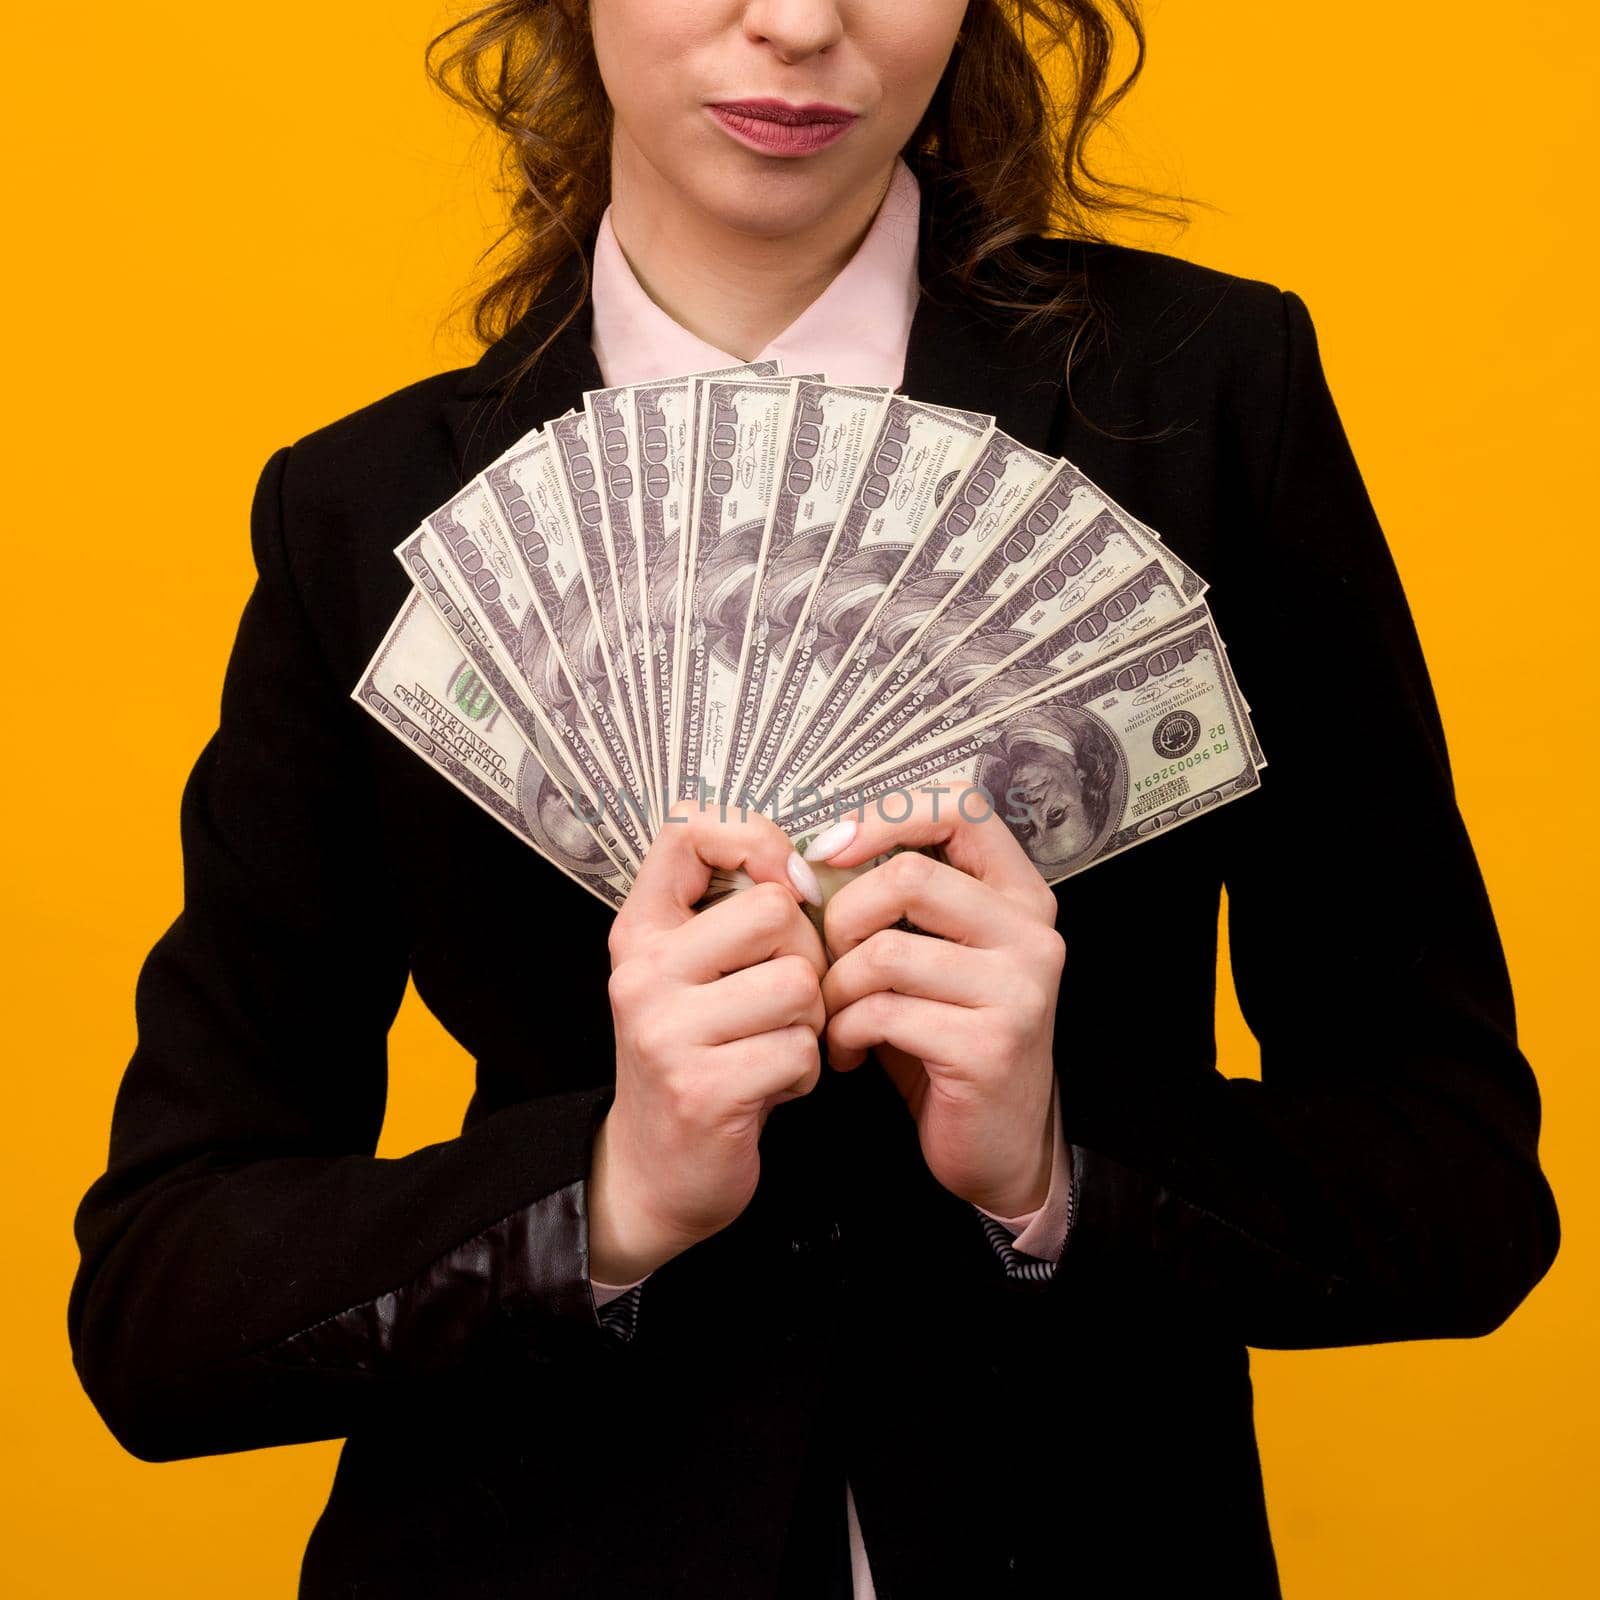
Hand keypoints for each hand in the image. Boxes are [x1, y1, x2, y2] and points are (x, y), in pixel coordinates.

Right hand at [591, 799, 828, 1282]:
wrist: (654, 1172)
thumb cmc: (699, 1056)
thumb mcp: (693, 972)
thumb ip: (733, 914)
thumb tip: (805, 871)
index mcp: (639, 930)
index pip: (690, 830)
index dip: (755, 839)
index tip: (785, 883)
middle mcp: (642, 973)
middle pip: (775, 911)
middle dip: (807, 955)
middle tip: (784, 999)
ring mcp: (666, 1031)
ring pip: (798, 983)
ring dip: (809, 1022)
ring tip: (774, 1044)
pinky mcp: (702, 1088)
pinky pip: (799, 1050)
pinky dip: (804, 1073)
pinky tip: (771, 1087)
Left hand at [811, 795, 1065, 1217]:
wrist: (999, 1145)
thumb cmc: (948, 1040)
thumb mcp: (936, 955)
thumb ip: (903, 901)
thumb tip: (819, 852)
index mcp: (1019, 895)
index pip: (961, 806)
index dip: (887, 814)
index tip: (832, 851)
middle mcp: (1032, 934)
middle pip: (908, 876)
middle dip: (842, 918)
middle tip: (827, 960)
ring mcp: (1018, 991)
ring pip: (886, 951)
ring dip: (836, 987)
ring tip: (834, 1013)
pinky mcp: (989, 1047)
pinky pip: (883, 1013)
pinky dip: (844, 1032)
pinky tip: (846, 1051)